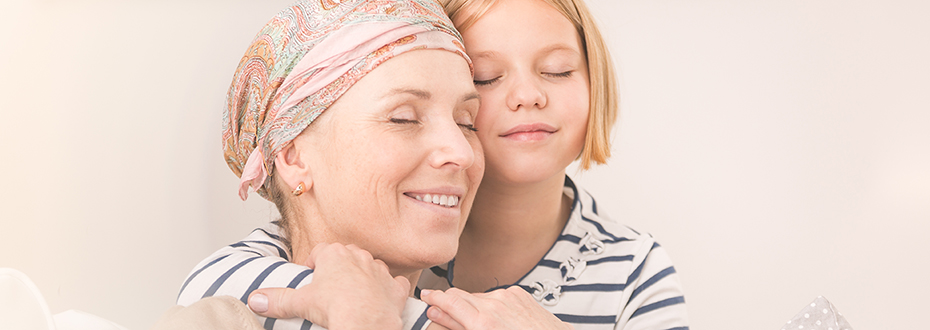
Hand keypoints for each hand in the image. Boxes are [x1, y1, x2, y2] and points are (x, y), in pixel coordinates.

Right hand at [247, 243, 409, 329]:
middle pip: (346, 256)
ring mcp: (380, 270)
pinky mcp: (395, 286)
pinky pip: (393, 283)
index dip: (313, 263)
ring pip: (371, 267)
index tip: (310, 276)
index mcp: (335, 254)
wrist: (366, 323)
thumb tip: (255, 300)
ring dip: (363, 277)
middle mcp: (359, 257)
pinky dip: (388, 290)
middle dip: (339, 268)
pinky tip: (380, 299)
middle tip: (330, 287)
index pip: (320, 251)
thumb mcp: (300, 303)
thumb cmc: (336, 308)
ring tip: (353, 295)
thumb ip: (277, 299)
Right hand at [420, 287, 574, 329]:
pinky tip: (497, 316)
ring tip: (477, 321)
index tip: (425, 295)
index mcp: (484, 321)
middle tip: (441, 309)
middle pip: (461, 295)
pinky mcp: (518, 292)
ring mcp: (508, 296)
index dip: (434, 296)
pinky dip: (491, 303)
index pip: (450, 300)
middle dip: (450, 302)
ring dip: (472, 305)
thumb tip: (436, 313)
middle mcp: (495, 304)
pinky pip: (496, 295)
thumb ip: (457, 326)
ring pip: (478, 295)